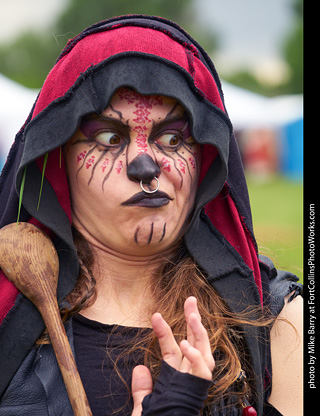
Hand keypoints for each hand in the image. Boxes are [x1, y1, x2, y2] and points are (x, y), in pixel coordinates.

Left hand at [131, 296, 213, 414]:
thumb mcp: (144, 408)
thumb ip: (143, 390)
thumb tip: (139, 368)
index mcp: (175, 380)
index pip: (171, 350)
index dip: (164, 332)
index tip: (155, 315)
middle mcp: (188, 378)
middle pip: (193, 342)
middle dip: (193, 320)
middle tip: (191, 299)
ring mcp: (194, 383)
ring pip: (202, 350)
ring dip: (198, 331)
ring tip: (192, 313)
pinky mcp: (197, 390)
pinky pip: (201, 370)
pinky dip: (193, 355)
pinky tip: (184, 342)